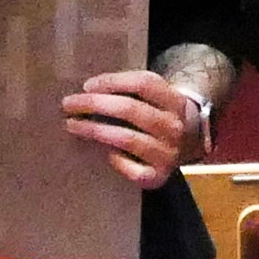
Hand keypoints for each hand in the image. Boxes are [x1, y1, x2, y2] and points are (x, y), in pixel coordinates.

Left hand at [65, 66, 203, 188]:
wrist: (189, 145)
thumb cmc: (158, 115)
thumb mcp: (156, 97)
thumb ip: (131, 90)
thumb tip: (88, 89)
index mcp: (175, 101)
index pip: (143, 84)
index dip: (112, 82)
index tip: (87, 85)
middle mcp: (175, 127)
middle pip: (131, 109)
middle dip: (94, 104)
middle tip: (69, 104)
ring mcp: (168, 154)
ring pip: (126, 138)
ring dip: (94, 130)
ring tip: (73, 124)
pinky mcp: (158, 176)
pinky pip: (130, 168)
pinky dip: (113, 158)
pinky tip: (101, 151)